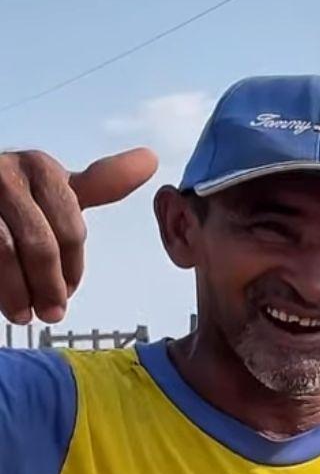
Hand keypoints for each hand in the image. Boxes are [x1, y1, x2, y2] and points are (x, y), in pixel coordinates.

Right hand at [0, 147, 157, 323]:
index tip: (70, 291)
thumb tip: (150, 159)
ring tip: (27, 314)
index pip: (71, 230)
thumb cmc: (13, 202)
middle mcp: (7, 173)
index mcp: (40, 167)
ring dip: (20, 291)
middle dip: (50, 284)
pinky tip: (6, 304)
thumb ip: (100, 184)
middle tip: (53, 313)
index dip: (72, 268)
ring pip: (7, 252)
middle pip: (42, 243)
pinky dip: (1, 287)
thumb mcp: (55, 192)